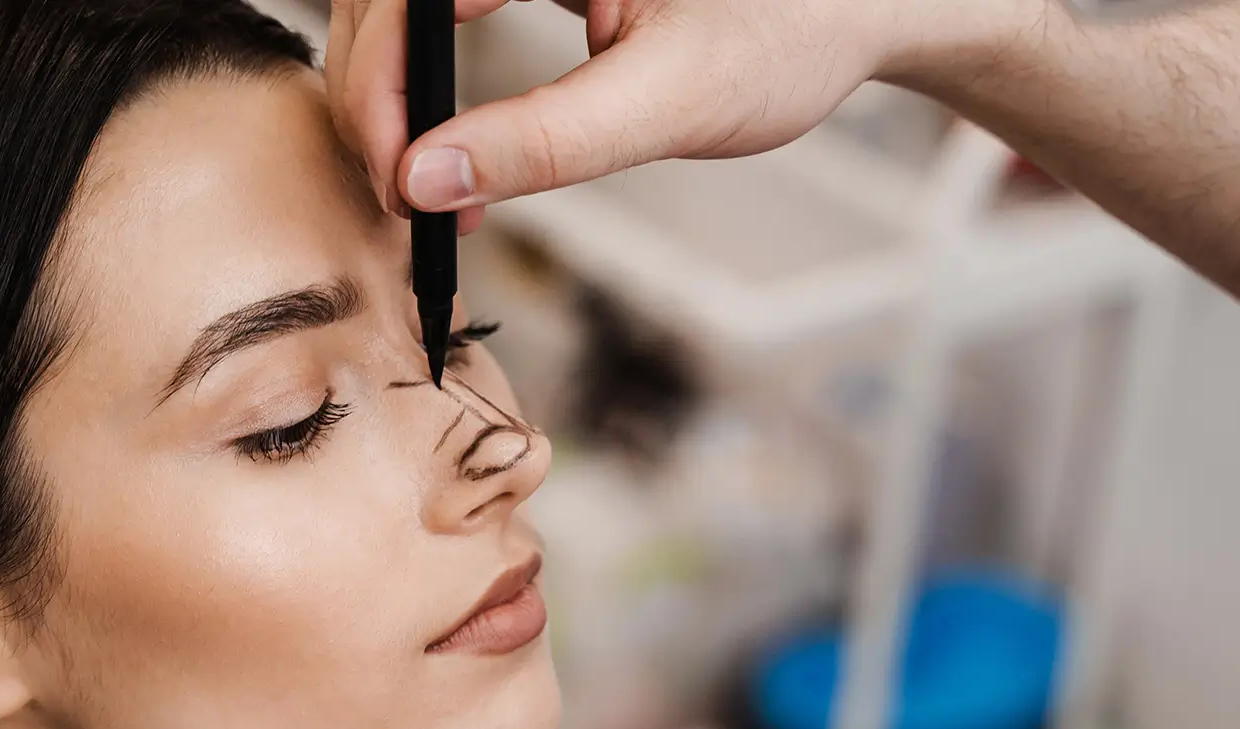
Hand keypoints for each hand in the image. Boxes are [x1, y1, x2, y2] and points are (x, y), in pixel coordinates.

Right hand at [324, 0, 1046, 220]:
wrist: (862, 6)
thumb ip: (542, 141)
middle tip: (406, 198)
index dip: (379, 82)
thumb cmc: (793, 29)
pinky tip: (455, 148)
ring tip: (426, 187)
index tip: (397, 175)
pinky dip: (430, 79)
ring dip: (396, 93)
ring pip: (403, 5)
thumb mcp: (669, 98)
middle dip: (378, 95)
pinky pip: (441, 9)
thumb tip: (425, 182)